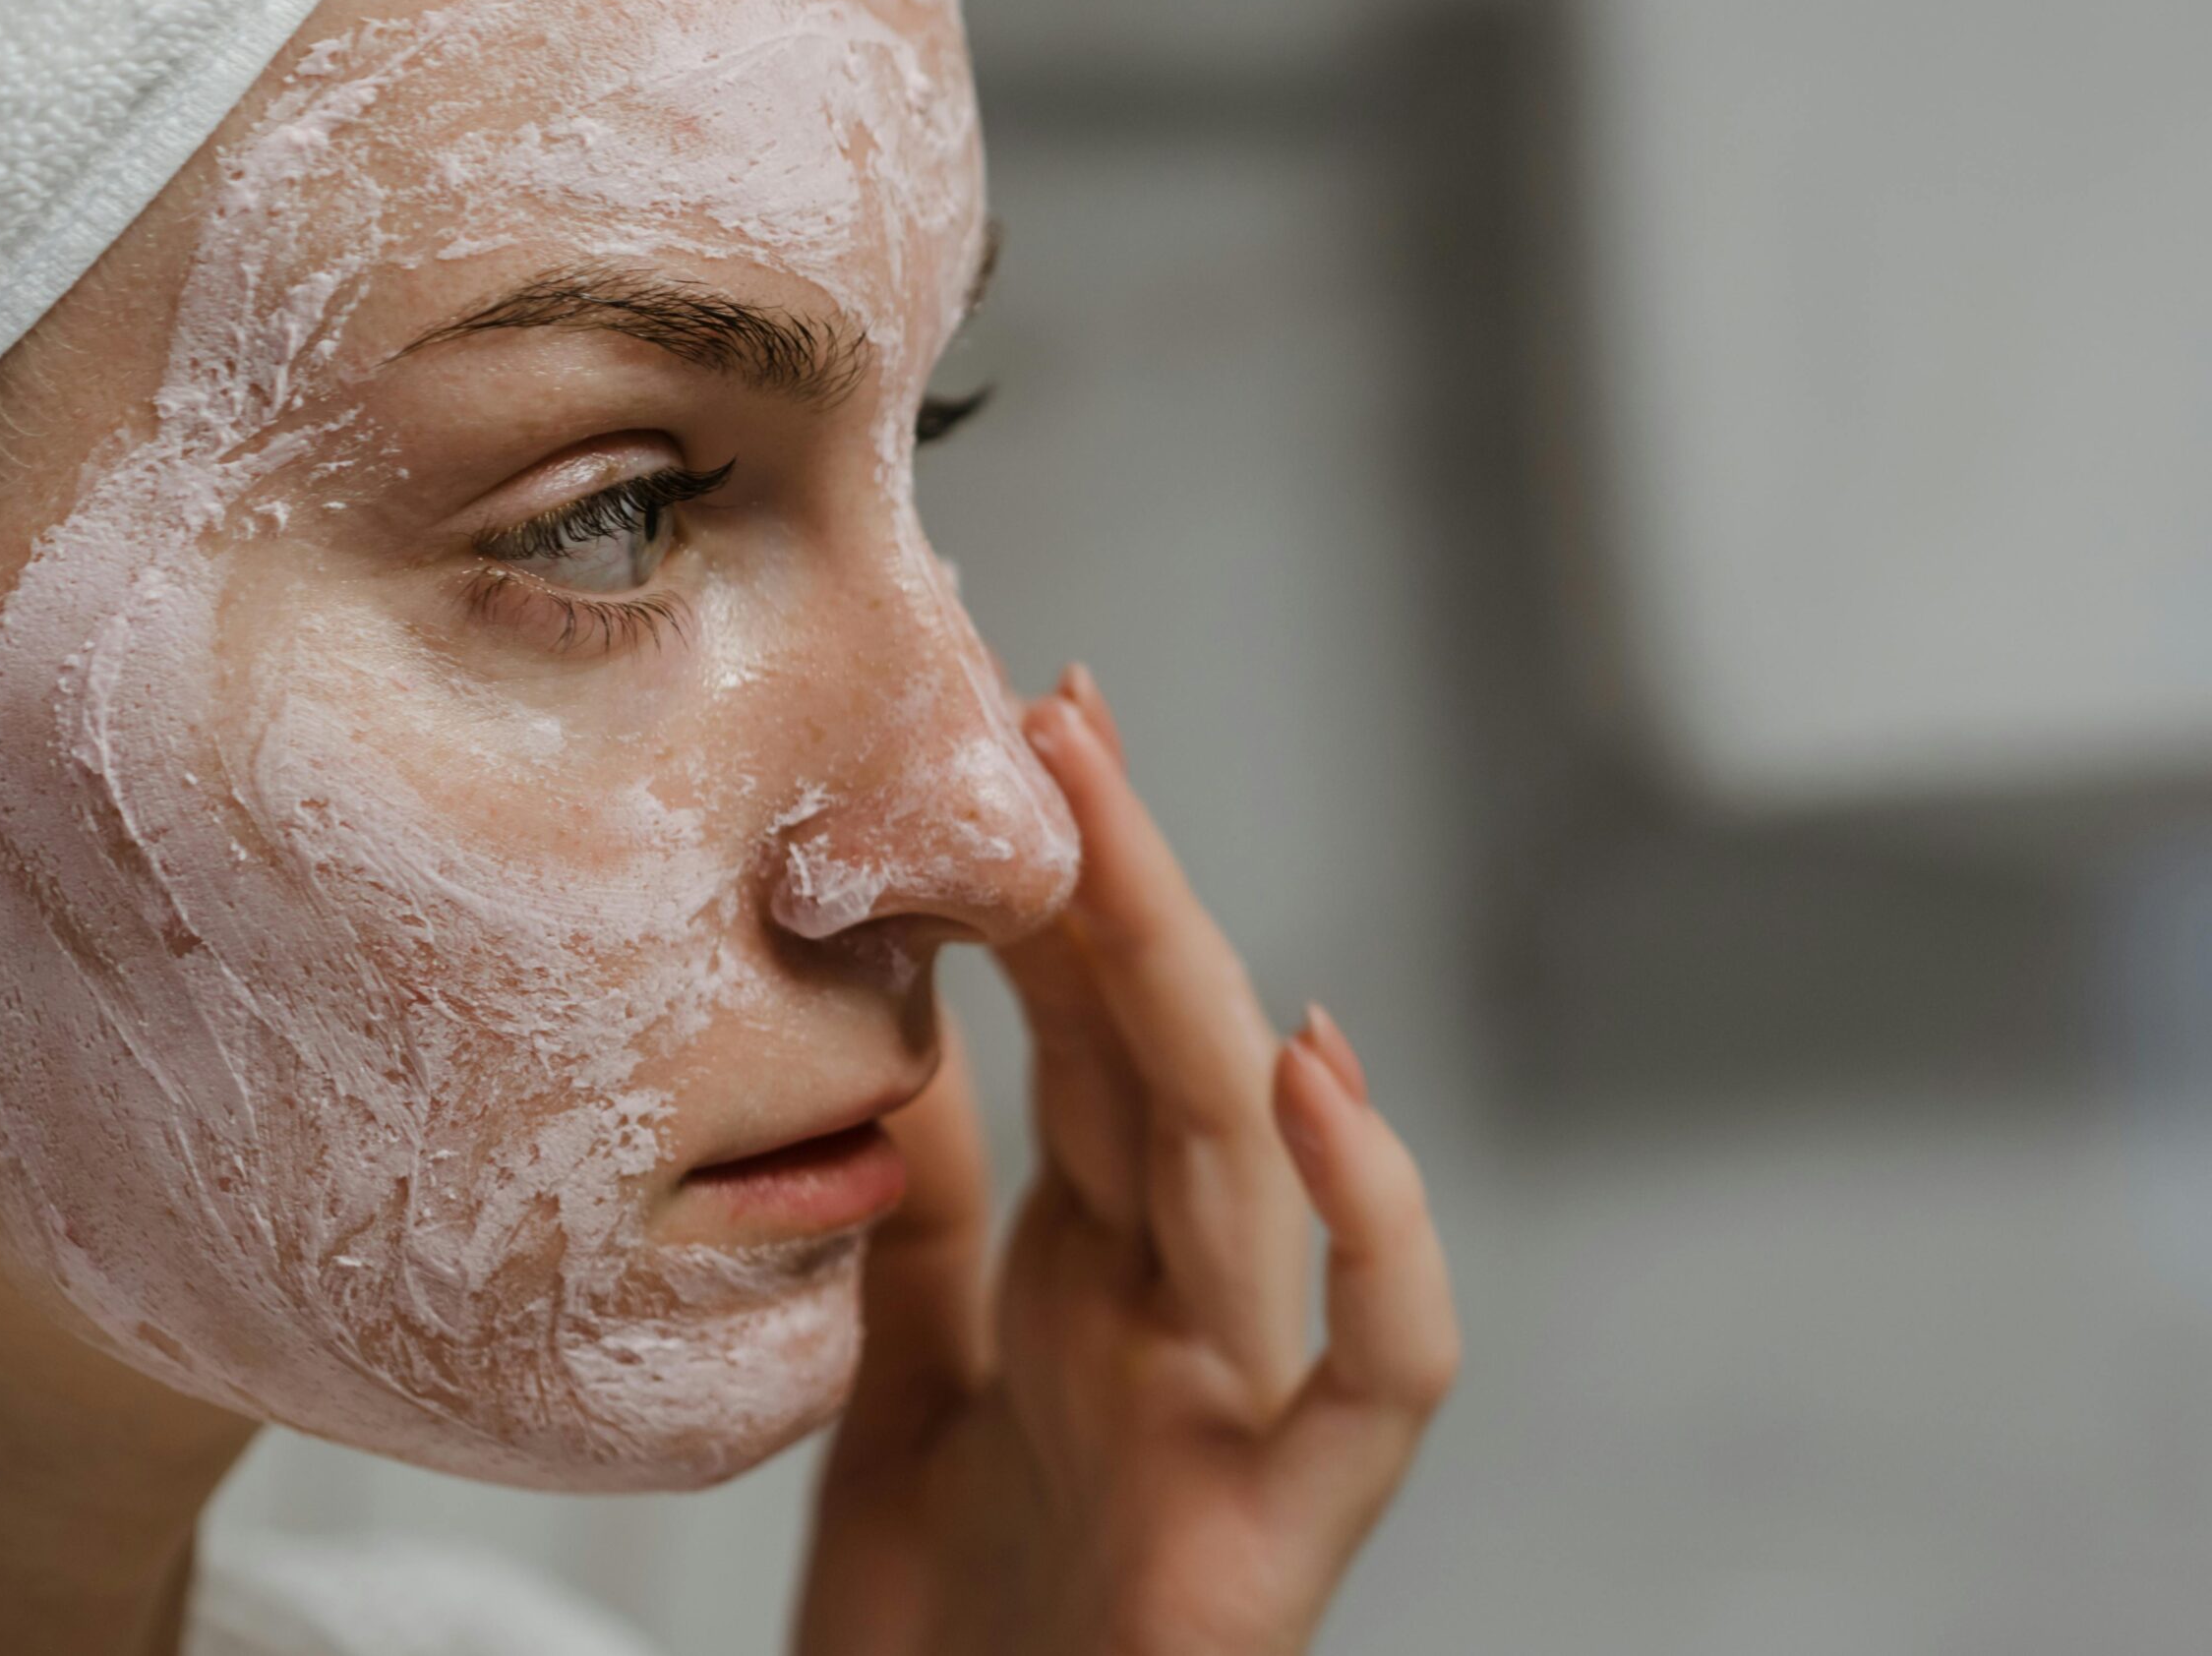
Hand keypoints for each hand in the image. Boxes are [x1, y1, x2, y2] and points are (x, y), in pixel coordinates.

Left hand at [796, 665, 1459, 1655]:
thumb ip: (926, 1218)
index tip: (1018, 735)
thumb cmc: (937, 1632)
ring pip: (1247, 1163)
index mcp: (1092, 1269)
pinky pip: (1383, 1372)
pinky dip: (1373, 1225)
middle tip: (1054, 716)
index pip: (1090, 1036)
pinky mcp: (1280, 1531)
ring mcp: (1238, 1407)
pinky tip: (1311, 1076)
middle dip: (1119, 885)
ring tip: (1109, 820)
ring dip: (1190, 980)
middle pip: (1163, 1061)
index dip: (1064, 890)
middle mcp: (1178, 1311)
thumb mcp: (899, 1377)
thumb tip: (899, 1030)